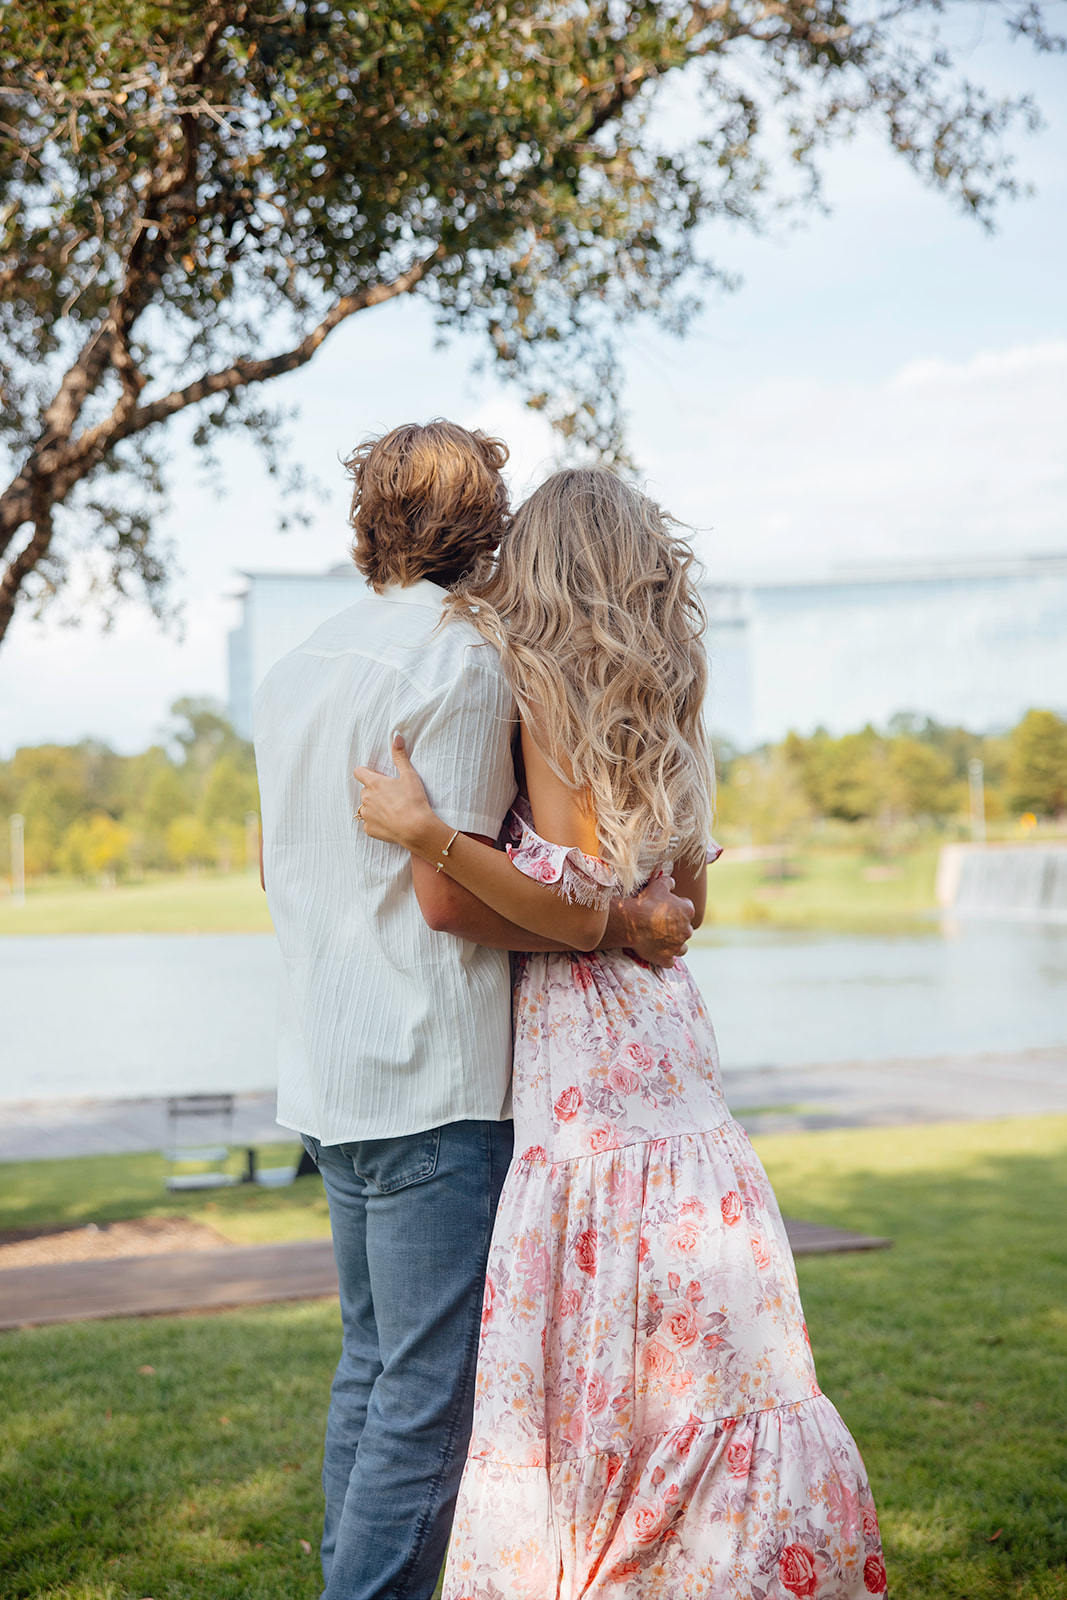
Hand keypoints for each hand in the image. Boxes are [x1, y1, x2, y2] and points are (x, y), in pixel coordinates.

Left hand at [353, 733, 438, 854]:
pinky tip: (391, 822)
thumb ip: (400, 756)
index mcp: (373, 783)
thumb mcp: (409, 775)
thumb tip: (396, 736)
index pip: (358, 772)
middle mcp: (365, 798)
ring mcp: (367, 815)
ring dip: (375, 807)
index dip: (367, 773)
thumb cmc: (414, 800)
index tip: (378, 777)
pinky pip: (369, 823)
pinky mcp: (370, 830)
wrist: (417, 829)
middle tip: (393, 795)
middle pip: (365, 790)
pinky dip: (377, 822)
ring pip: (366, 807)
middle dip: (375, 791)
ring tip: (393, 810)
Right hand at [617, 867, 694, 966]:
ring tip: (663, 941)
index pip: (687, 908)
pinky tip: (658, 954)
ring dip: (675, 945)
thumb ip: (669, 882)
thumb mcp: (658, 885)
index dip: (677, 907)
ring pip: (682, 948)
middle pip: (686, 929)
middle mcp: (686, 930)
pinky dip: (666, 959)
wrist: (633, 922)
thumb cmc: (646, 902)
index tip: (666, 908)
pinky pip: (670, 962)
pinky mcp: (666, 958)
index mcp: (687, 911)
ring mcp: (677, 946)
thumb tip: (672, 882)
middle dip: (677, 927)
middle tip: (661, 924)